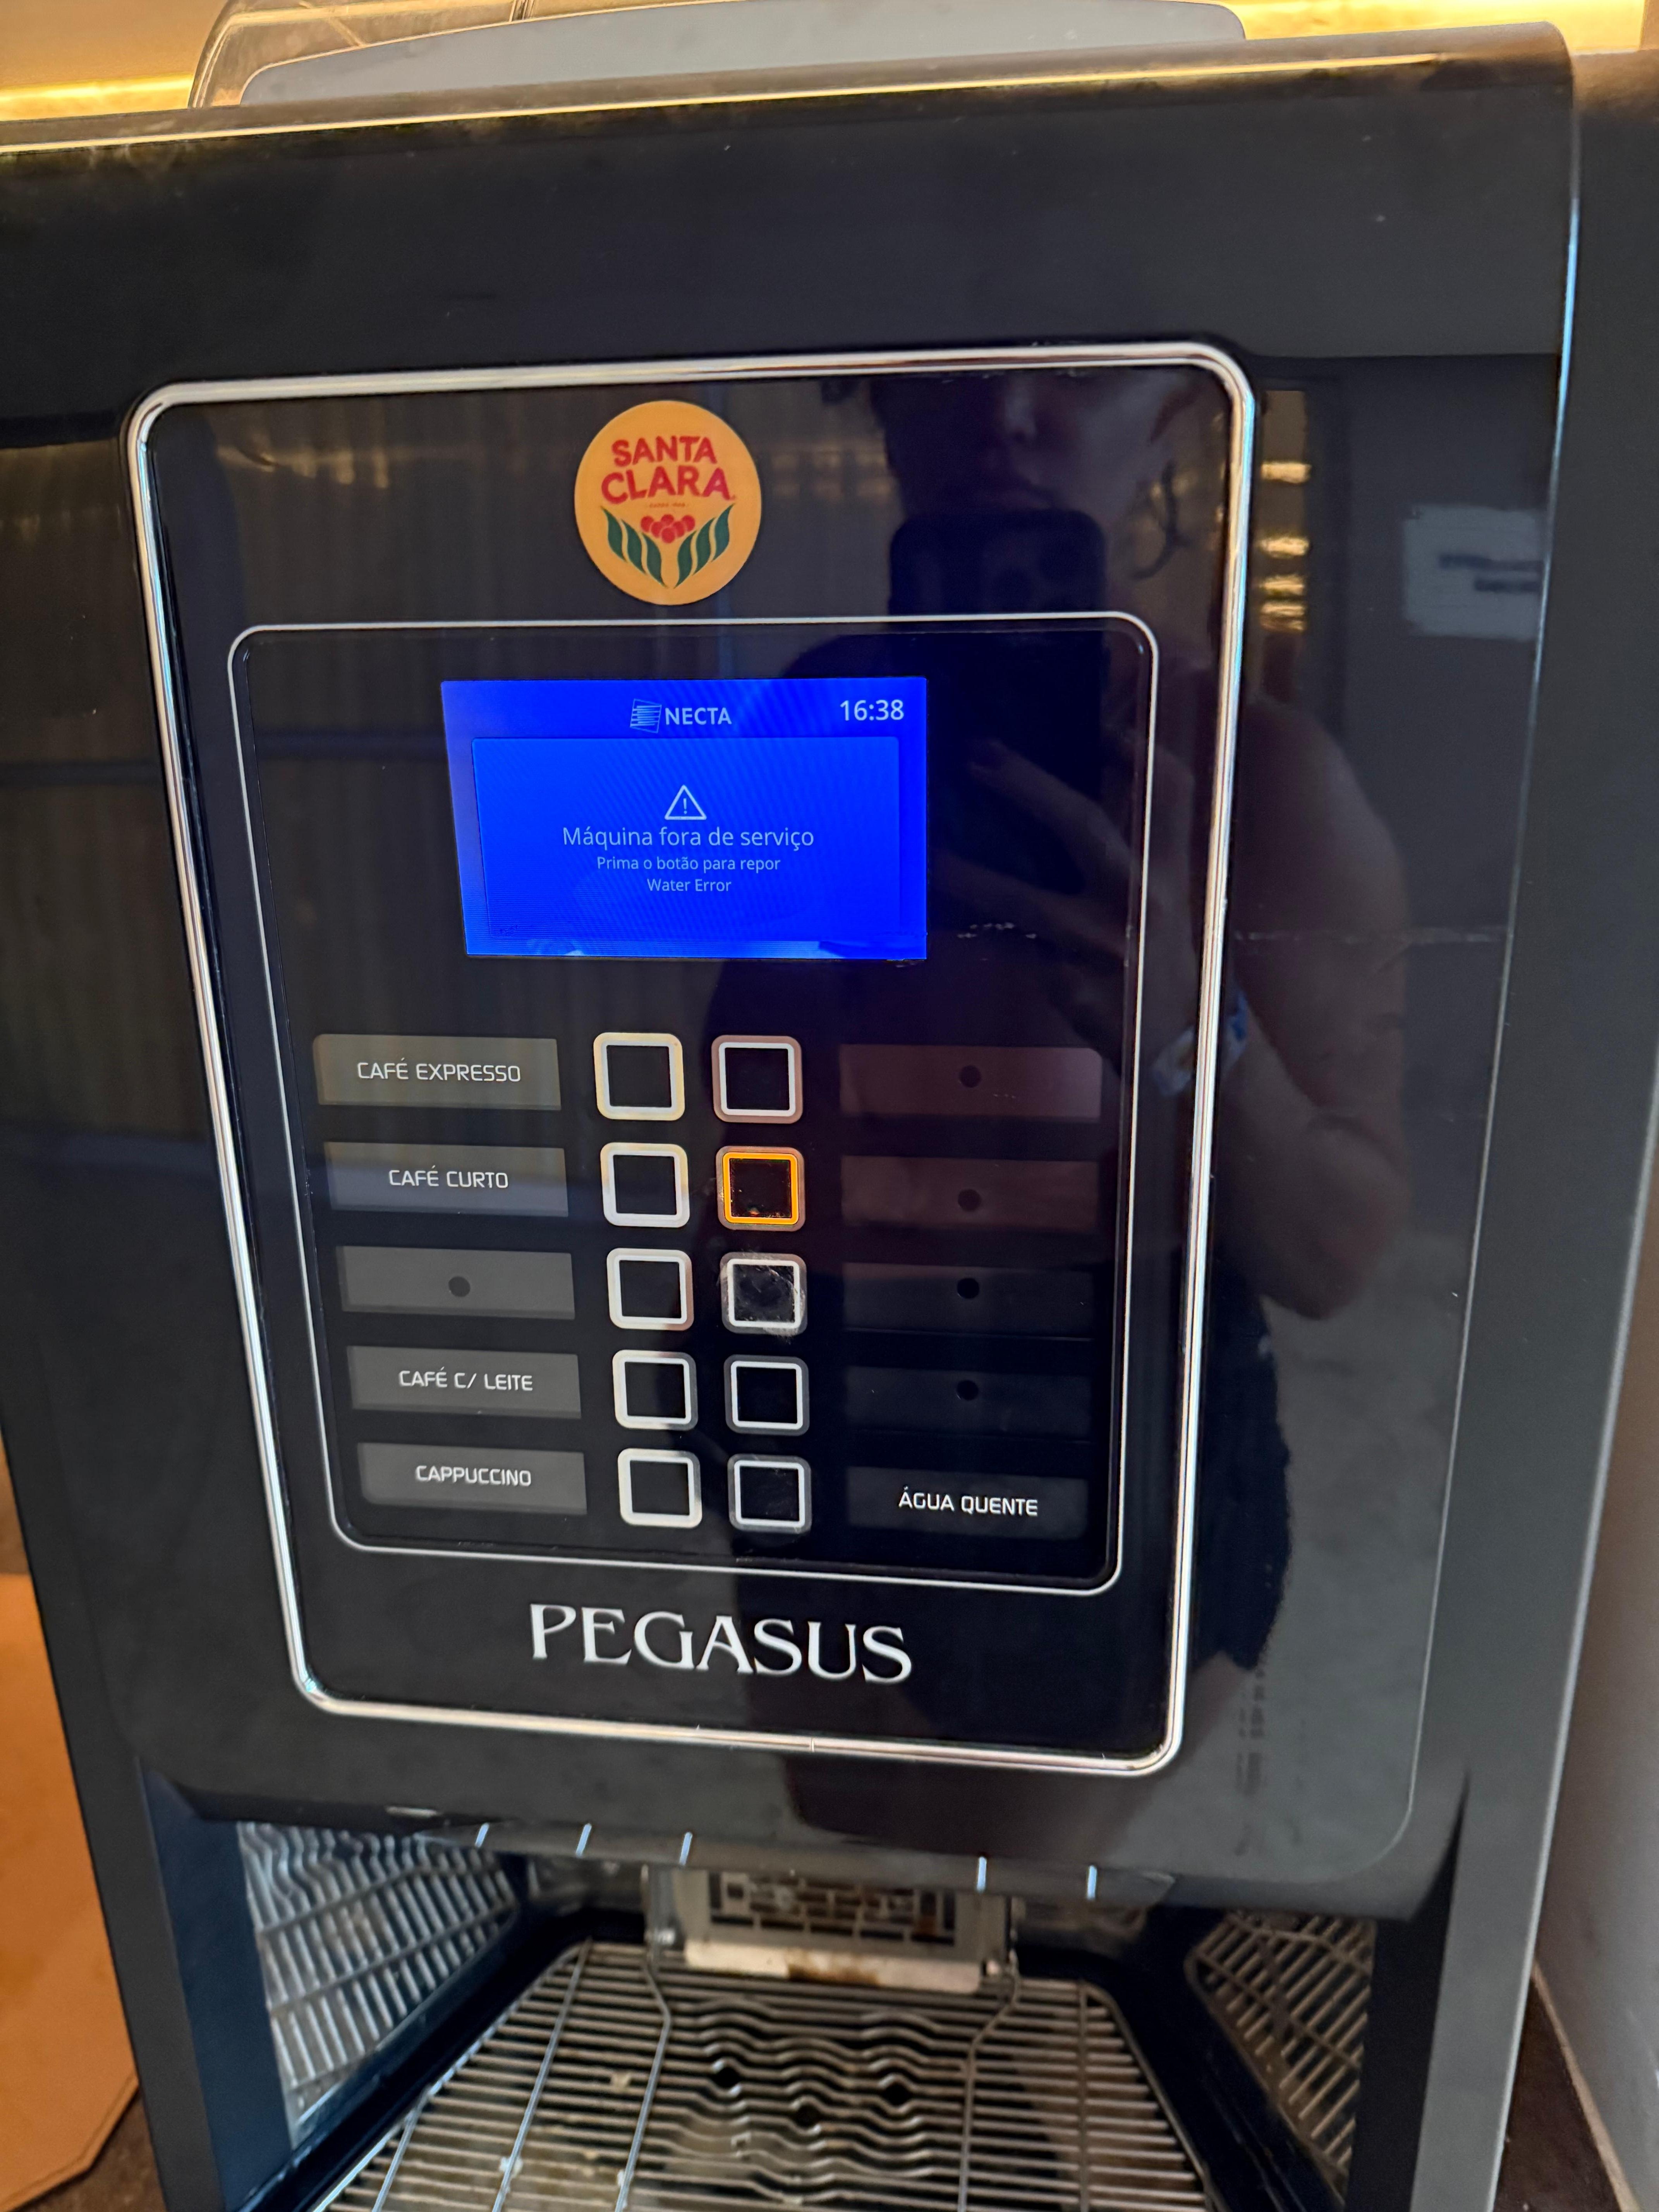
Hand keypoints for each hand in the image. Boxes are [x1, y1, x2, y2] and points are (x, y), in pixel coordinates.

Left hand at [933, 735, 1200, 1072]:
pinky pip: (1012, 946)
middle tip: (977, 756)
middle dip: (1028, 787)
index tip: (1098, 722)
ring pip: (1028, 899)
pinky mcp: (1071, 981)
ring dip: (973, 876)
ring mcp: (1102, 944)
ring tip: (930, 856)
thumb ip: (1133, 849)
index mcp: (1171, 871)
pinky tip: (938, 912)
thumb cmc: (1165, 960)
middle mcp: (1142, 900)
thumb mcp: (1164, 899)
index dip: (1138, 751)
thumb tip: (1073, 795)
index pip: (1168, 794)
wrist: (1179, 1045)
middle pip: (1085, 827)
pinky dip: (978, 929)